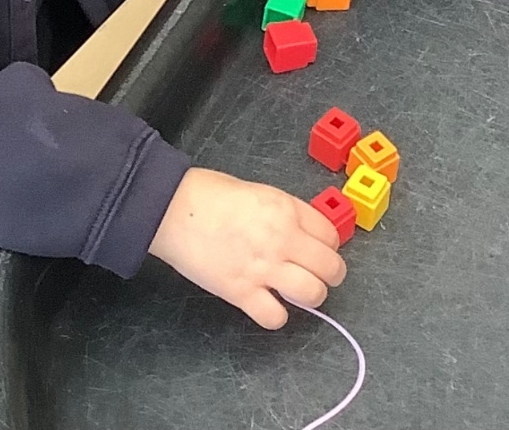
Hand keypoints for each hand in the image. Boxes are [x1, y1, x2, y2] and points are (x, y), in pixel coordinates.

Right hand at [149, 167, 345, 328]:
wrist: (177, 208)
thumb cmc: (213, 194)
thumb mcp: (262, 192)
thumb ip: (286, 213)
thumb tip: (302, 232)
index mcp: (288, 210)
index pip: (331, 236)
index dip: (330, 246)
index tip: (322, 251)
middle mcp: (283, 239)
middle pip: (330, 267)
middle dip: (330, 275)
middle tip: (321, 276)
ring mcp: (263, 268)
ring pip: (312, 293)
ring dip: (312, 296)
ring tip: (302, 293)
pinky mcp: (241, 292)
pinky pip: (274, 316)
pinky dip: (276, 316)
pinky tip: (270, 306)